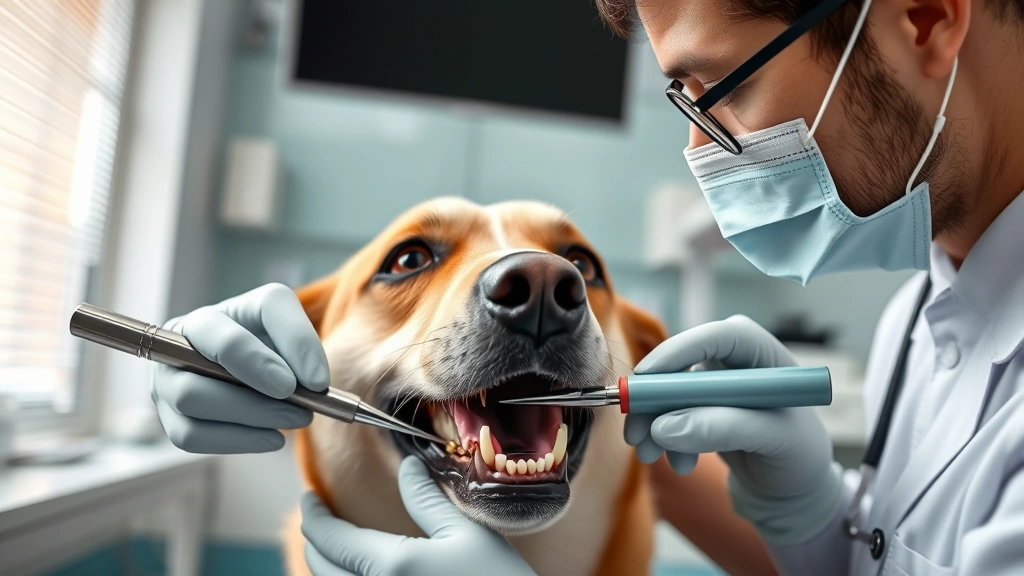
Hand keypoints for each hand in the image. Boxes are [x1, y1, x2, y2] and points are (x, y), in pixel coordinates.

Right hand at [151, 283, 329, 452]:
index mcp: (202, 322)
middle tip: (303, 413)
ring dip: (249, 425)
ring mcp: (166, 388)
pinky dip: (238, 441)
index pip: (225, 344)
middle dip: (254, 406)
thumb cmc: (264, 330)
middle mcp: (172, 356)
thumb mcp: (282, 313)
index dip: (263, 365)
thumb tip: (313, 381)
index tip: (312, 384)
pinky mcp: (172, 418)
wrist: (258, 351)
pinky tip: (273, 437)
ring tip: (294, 421)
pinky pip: (193, 439)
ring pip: (191, 421)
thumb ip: (297, 335)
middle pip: (194, 392)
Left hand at [301, 457, 536, 575]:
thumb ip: (427, 500)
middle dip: (314, 538)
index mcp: (390, 566)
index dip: (313, 515)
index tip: (308, 496)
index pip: (329, 539)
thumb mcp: (467, 534)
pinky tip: (359, 568)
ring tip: (334, 542)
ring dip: (326, 563)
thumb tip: (406, 466)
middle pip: (321, 567)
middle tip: (317, 515)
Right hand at [624, 315, 843, 544]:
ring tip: (649, 456)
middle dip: (654, 397)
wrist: (792, 487)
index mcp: (764, 355)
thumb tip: (663, 427)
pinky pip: (669, 414)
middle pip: (683, 364)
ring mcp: (715, 385)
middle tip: (634, 432)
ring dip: (652, 422)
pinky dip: (664, 438)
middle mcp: (736, 363)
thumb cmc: (797, 457)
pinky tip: (680, 463)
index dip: (681, 350)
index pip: (720, 337)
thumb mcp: (772, 442)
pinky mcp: (700, 408)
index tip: (646, 377)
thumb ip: (722, 430)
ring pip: (669, 391)